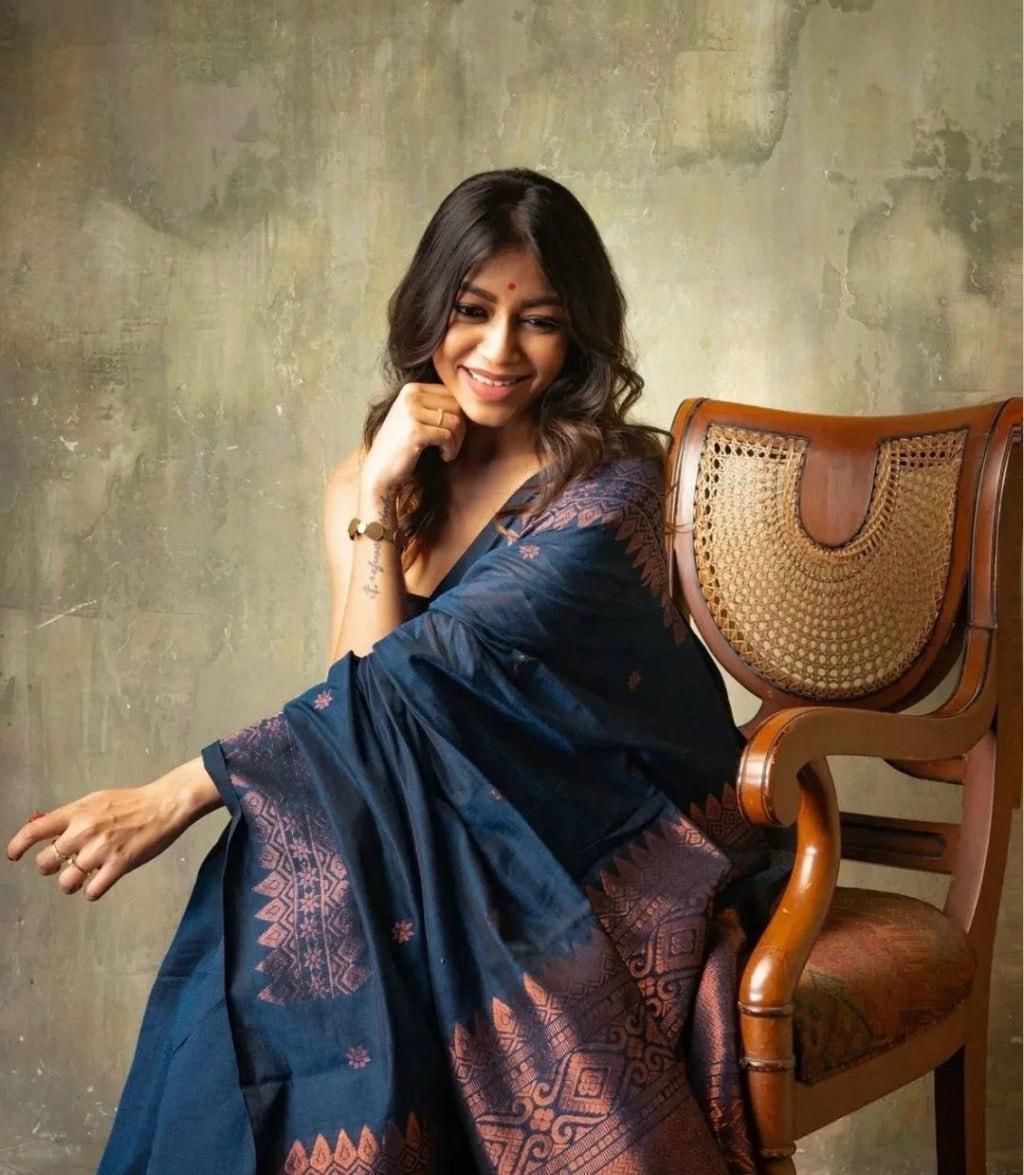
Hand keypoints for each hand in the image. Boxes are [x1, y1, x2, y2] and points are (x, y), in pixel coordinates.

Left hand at [5, 757, 218, 900]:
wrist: (164, 805)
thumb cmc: (132, 802)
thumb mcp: (97, 801)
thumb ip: (73, 817)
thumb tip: (50, 831)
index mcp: (76, 813)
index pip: (34, 831)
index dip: (18, 846)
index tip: (14, 855)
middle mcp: (83, 832)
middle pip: (46, 863)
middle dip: (50, 868)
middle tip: (63, 866)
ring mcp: (100, 850)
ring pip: (67, 882)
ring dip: (71, 884)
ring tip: (83, 877)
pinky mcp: (119, 865)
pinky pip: (92, 891)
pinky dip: (93, 890)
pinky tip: (101, 881)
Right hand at [360, 382, 465, 499]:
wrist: (379, 470)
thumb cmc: (402, 446)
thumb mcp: (416, 417)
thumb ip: (436, 405)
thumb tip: (471, 403)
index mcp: (412, 389)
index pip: (452, 394)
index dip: (459, 415)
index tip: (453, 433)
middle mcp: (410, 396)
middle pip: (456, 406)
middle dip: (461, 429)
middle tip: (453, 445)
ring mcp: (411, 412)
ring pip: (455, 421)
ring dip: (456, 441)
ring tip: (447, 451)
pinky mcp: (415, 431)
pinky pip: (447, 436)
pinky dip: (450, 450)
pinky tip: (444, 456)